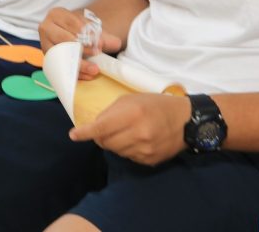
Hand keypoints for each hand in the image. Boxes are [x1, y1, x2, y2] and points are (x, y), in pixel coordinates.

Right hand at [39, 7, 122, 79]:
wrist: (69, 36)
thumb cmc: (79, 31)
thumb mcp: (91, 29)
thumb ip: (104, 36)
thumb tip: (116, 43)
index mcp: (57, 14)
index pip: (74, 23)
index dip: (88, 34)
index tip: (100, 44)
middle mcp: (46, 27)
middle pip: (65, 39)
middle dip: (83, 48)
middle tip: (98, 53)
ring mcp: (44, 44)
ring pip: (62, 54)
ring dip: (80, 63)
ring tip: (95, 68)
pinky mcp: (47, 59)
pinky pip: (61, 67)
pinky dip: (76, 72)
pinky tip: (88, 75)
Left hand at [69, 93, 189, 165]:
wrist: (185, 120)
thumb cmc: (155, 104)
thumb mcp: (132, 99)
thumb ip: (111, 112)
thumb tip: (94, 126)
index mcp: (132, 114)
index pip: (101, 127)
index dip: (85, 132)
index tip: (73, 135)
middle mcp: (138, 133)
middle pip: (105, 142)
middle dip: (100, 136)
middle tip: (105, 128)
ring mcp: (145, 149)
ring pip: (115, 151)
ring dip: (113, 142)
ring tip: (125, 131)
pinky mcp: (150, 160)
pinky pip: (128, 157)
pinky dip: (126, 149)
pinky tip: (135, 139)